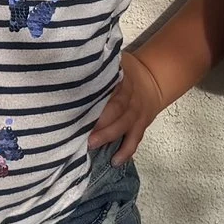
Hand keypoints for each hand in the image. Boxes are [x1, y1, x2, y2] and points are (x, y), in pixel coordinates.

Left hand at [88, 49, 173, 163]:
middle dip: (99, 120)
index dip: (97, 98)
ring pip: (124, 124)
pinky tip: (115, 161)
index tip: (80, 108)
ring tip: (91, 145)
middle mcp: (130, 96)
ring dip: (108, 135)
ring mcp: (136, 112)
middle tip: (81, 129)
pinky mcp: (140, 125)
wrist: (153, 80)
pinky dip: (126, 151)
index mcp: (122, 78)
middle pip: (116, 107)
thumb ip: (99, 68)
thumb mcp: (116, 62)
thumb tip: (71, 71)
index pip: (110, 87)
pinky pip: (135, 140)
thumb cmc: (124, 73)